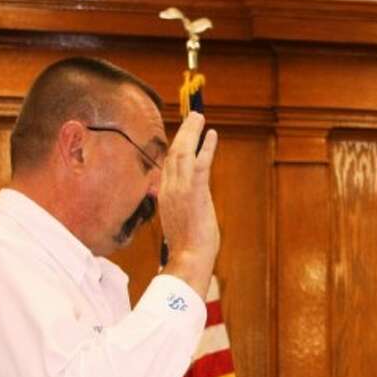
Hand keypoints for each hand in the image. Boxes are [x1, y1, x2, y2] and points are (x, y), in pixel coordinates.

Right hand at [158, 112, 219, 298]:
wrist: (188, 259)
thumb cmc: (187, 248)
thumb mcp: (179, 225)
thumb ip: (178, 211)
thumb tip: (177, 209)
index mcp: (164, 197)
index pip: (168, 165)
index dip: (176, 147)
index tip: (184, 136)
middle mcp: (168, 189)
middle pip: (173, 152)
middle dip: (183, 132)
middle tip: (193, 117)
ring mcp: (180, 189)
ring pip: (183, 151)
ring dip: (192, 132)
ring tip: (199, 116)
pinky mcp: (195, 192)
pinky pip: (200, 162)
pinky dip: (206, 146)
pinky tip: (212, 134)